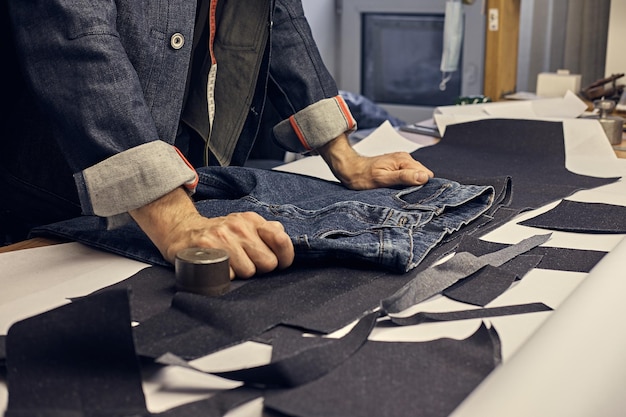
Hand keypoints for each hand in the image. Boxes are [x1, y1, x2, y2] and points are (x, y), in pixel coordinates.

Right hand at [130, 187, 293, 278]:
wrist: (182, 231)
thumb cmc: (219, 234)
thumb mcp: (245, 225)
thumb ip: (266, 232)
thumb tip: (282, 235)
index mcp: (252, 221)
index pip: (281, 240)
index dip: (284, 257)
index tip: (277, 262)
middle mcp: (239, 226)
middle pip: (268, 262)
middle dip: (259, 269)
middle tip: (245, 263)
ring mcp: (222, 236)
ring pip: (248, 271)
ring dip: (240, 274)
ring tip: (230, 265)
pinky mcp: (206, 248)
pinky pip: (228, 274)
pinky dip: (224, 276)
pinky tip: (218, 268)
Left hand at [318, 133, 433, 189]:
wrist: (350, 169)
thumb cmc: (362, 175)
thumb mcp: (382, 179)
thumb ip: (404, 177)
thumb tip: (423, 177)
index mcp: (403, 160)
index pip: (426, 174)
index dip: (422, 186)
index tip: (415, 195)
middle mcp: (405, 159)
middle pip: (422, 175)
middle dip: (417, 186)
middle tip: (404, 194)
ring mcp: (401, 162)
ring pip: (416, 176)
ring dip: (410, 185)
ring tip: (398, 191)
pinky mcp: (397, 166)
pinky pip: (408, 175)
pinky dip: (405, 183)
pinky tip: (396, 187)